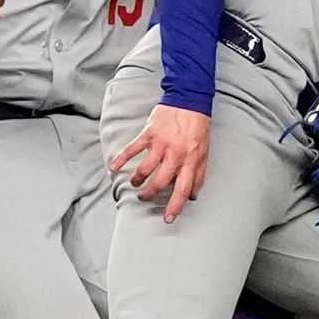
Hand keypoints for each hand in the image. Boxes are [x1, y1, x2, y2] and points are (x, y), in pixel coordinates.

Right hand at [113, 104, 211, 220]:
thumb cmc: (198, 127)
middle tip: (144, 197)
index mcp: (190, 160)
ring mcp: (161, 144)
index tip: (168, 219)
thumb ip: (199, 174)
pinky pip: (132, 149)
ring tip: (135, 183)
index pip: (183, 189)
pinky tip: (113, 167)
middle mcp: (175, 154)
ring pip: (145, 169)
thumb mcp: (204, 151)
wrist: (189, 100)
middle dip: (150, 194)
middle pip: (160, 182)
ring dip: (138, 180)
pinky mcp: (149, 133)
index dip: (176, 206)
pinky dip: (121, 159)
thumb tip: (193, 195)